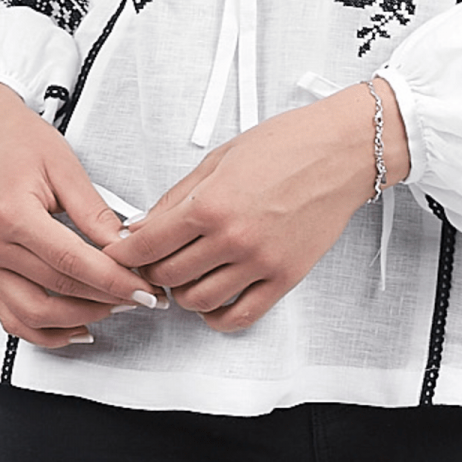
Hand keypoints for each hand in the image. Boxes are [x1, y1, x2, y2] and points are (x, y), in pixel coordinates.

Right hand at [0, 80, 155, 348]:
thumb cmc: (18, 141)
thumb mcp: (65, 167)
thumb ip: (95, 213)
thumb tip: (127, 248)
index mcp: (12, 214)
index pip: (73, 262)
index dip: (115, 281)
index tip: (146, 290)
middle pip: (58, 289)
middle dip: (108, 299)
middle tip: (143, 298)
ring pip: (34, 314)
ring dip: (80, 318)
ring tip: (115, 309)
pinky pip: (12, 317)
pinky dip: (45, 332)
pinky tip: (78, 328)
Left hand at [102, 81, 409, 334]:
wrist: (342, 151)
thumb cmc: (288, 145)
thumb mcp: (219, 159)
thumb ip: (176, 198)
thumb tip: (142, 226)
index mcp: (210, 205)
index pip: (147, 245)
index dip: (124, 254)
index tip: (119, 255)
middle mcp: (233, 238)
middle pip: (167, 275)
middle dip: (151, 271)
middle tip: (153, 261)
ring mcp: (260, 262)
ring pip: (197, 300)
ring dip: (182, 293)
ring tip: (186, 275)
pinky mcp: (285, 278)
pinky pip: (240, 315)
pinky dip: (217, 317)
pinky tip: (212, 302)